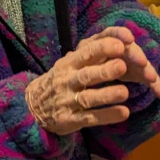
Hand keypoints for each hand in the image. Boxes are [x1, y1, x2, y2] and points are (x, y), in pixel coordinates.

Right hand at [24, 26, 159, 135]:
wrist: (33, 105)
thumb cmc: (61, 80)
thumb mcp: (70, 64)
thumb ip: (90, 54)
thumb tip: (119, 40)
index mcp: (69, 63)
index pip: (86, 53)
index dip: (103, 48)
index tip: (121, 45)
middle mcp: (67, 81)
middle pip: (86, 75)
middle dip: (104, 70)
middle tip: (123, 66)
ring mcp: (67, 101)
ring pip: (88, 98)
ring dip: (107, 95)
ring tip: (125, 92)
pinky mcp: (70, 120)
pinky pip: (90, 118)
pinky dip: (107, 116)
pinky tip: (123, 113)